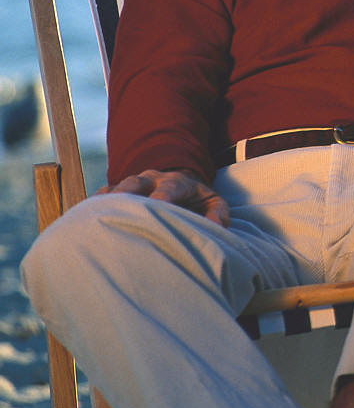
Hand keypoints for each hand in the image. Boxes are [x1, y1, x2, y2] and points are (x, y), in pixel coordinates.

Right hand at [97, 168, 230, 226]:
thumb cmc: (197, 202)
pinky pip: (99, 198)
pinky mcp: (115, 193)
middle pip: (136, 182)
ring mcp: (131, 184)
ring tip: (91, 217)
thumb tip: (215, 228)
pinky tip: (81, 222)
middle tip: (117, 208)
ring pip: (114, 189)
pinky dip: (91, 208)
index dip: (164, 196)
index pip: (171, 187)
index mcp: (178, 182)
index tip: (157, 206)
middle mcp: (151, 179)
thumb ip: (218, 214)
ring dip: (105, 202)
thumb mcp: (214, 204)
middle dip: (127, 194)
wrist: (179, 187)